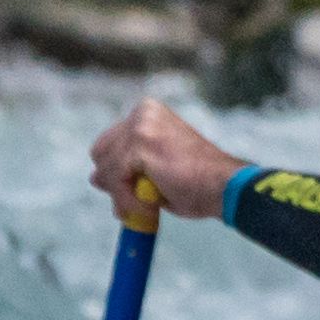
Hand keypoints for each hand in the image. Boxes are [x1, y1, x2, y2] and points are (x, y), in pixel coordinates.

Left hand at [88, 99, 239, 219]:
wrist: (224, 186)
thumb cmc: (198, 183)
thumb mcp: (154, 174)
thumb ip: (126, 171)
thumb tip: (94, 178)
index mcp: (147, 113)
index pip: (108, 144)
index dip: (114, 173)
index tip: (131, 192)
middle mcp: (142, 112)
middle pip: (100, 154)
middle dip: (114, 183)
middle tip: (138, 203)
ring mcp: (141, 126)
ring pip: (105, 169)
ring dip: (122, 195)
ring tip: (148, 206)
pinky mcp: (141, 143)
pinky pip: (116, 180)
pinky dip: (128, 200)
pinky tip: (149, 206)